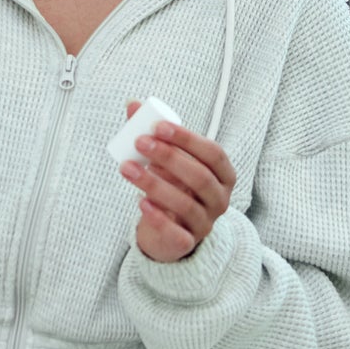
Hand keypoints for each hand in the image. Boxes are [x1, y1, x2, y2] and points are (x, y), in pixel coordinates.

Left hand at [119, 101, 235, 262]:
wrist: (168, 230)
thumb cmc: (173, 186)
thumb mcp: (168, 161)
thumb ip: (154, 135)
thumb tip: (132, 104)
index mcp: (223, 174)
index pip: (213, 153)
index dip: (187, 139)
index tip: (158, 126)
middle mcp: (220, 199)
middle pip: (200, 177)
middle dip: (169, 157)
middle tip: (139, 142)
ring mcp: (205, 223)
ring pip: (185, 203)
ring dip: (153, 183)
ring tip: (126, 168)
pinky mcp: (188, 243)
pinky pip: (176, 232)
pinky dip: (157, 217)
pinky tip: (139, 201)